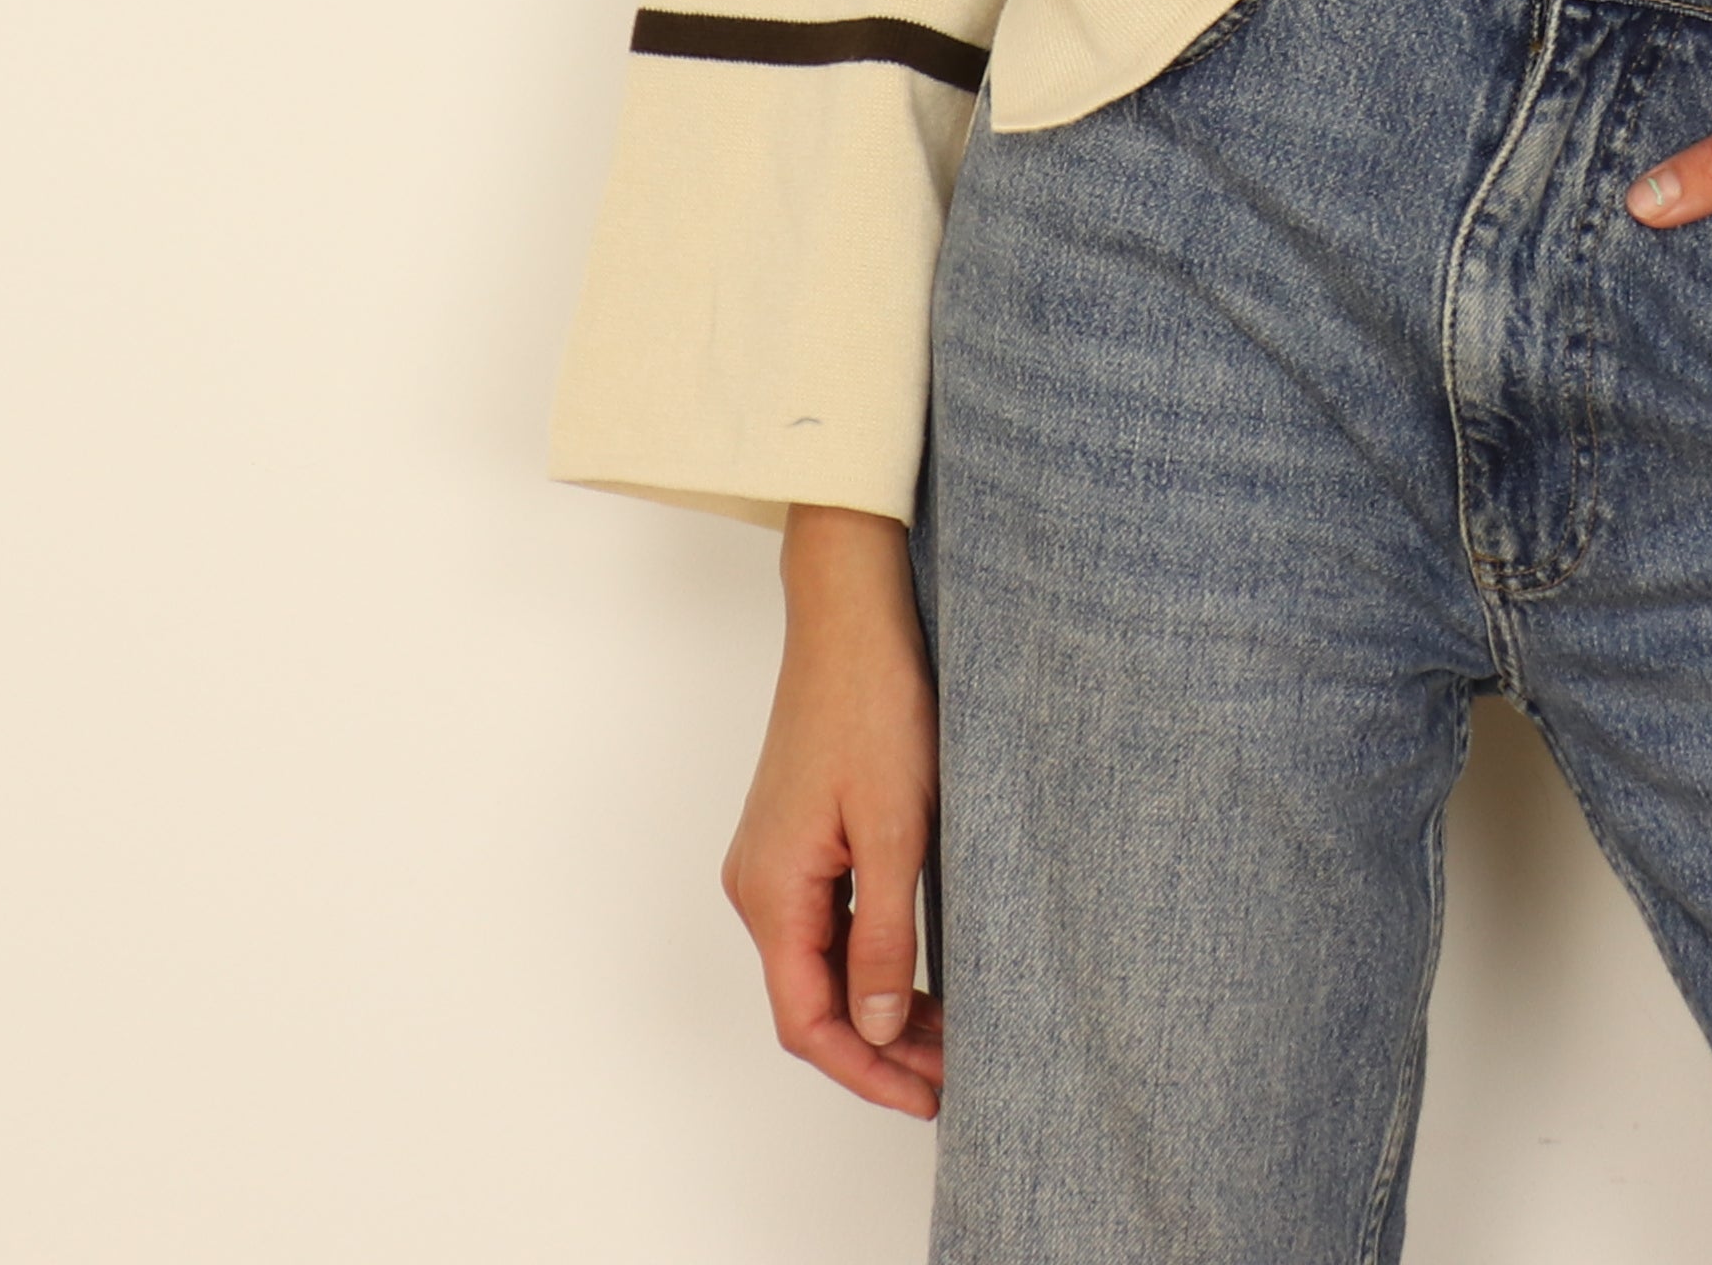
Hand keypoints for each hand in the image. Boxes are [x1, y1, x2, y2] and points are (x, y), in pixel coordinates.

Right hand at [723, 503, 942, 1116]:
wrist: (852, 616)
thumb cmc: (873, 705)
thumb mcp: (895, 829)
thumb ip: (884, 936)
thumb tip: (876, 1027)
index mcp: (771, 892)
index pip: (806, 1021)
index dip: (865, 1071)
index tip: (926, 1096)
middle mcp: (759, 886)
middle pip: (811, 1001)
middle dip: (879, 1047)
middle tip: (951, 1073)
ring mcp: (775, 861)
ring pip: (822, 964)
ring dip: (879, 1006)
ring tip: (947, 1033)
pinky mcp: (799, 837)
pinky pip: (827, 924)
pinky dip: (871, 958)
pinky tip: (919, 971)